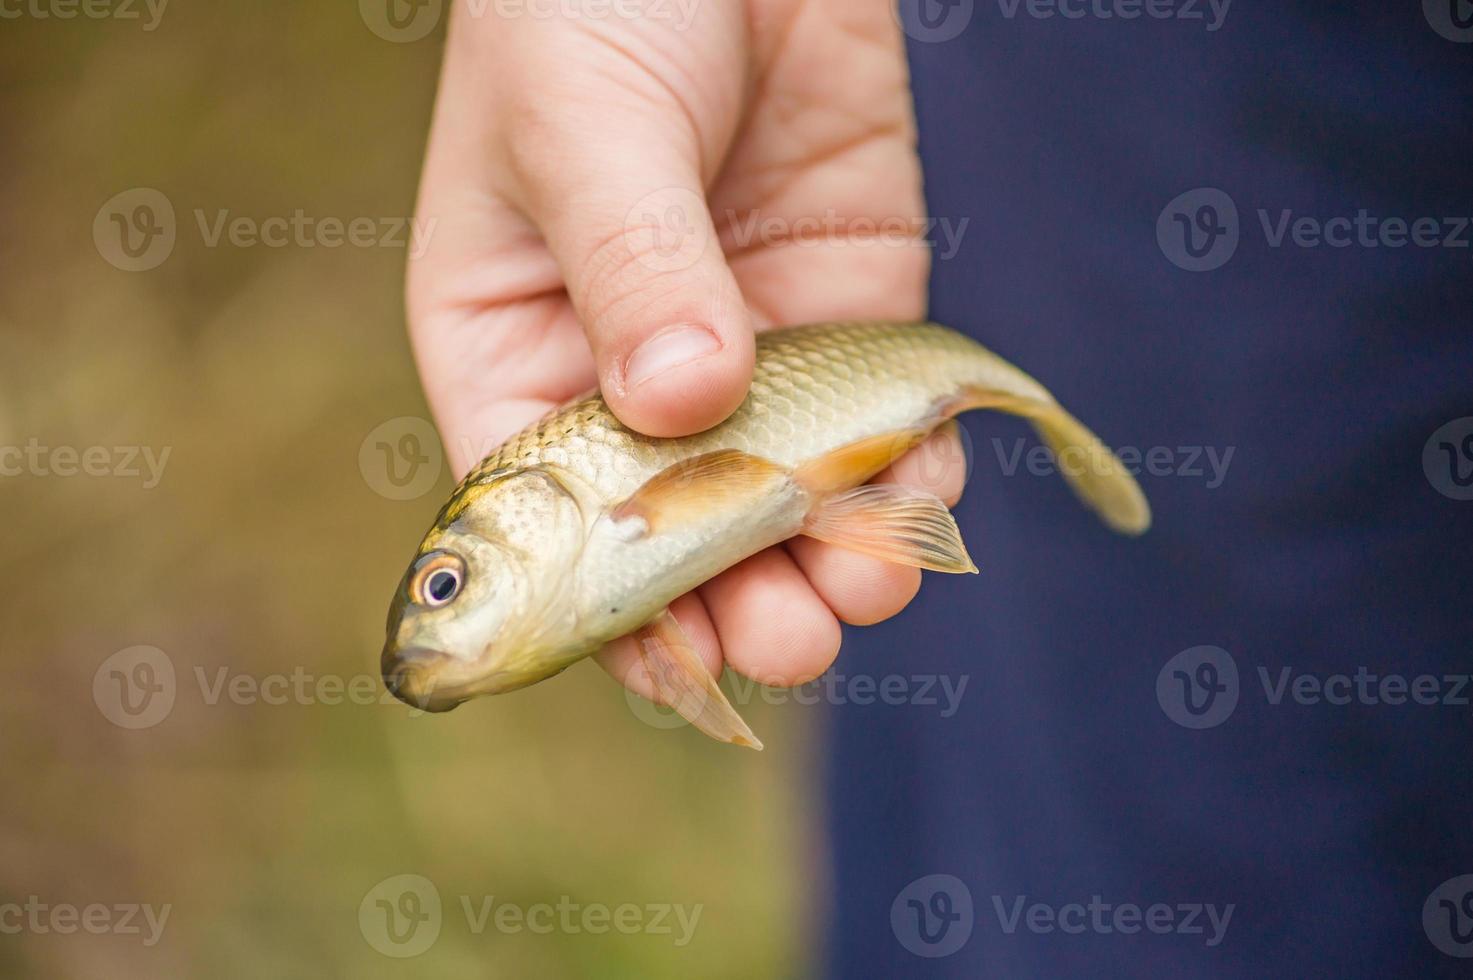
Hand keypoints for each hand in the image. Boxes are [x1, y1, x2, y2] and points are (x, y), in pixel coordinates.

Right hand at [407, 0, 966, 707]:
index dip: (603, 593)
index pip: (548, 508)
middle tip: (790, 643)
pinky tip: (926, 495)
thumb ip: (633, 263)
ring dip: (831, 551)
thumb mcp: (583, 127)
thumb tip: (684, 405)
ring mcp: (749, 345)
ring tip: (871, 587)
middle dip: (735, 593)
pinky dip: (907, 463)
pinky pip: (880, 412)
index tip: (670, 659)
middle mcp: (628, 370)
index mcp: (512, 342)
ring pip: (789, 490)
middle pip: (679, 524)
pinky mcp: (851, 304)